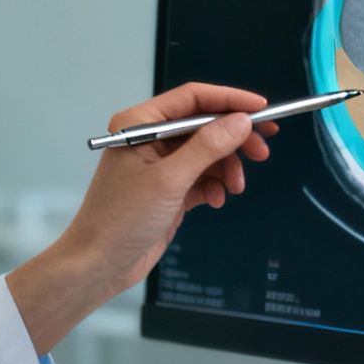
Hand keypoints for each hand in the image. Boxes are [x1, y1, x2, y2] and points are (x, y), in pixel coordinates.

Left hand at [65, 82, 277, 293]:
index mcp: (140, 123)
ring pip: (207, 153)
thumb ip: (207, 147)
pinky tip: (216, 200)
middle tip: (261, 152)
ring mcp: (160, 165)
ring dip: (227, 168)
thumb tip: (242, 121)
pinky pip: (202, 177)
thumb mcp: (169, 179)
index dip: (230, 100)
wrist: (100, 264)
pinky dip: (214, 186)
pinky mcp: (169, 189)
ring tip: (235, 188)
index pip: (193, 99)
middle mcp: (150, 138)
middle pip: (204, 125)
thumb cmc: (122, 218)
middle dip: (234, 139)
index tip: (263, 109)